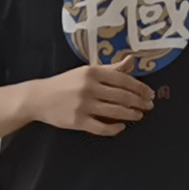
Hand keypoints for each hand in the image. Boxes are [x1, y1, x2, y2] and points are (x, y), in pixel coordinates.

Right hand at [30, 64, 156, 136]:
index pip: (123, 79)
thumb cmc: (64, 84)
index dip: (140, 88)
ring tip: (138, 115)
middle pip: (122, 96)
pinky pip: (102, 127)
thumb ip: (110, 68)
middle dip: (139, 102)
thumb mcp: (86, 71)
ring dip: (131, 115)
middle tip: (148, 106)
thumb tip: (131, 60)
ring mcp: (83, 105)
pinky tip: (121, 126)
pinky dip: (115, 128)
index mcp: (92, 72)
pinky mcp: (78, 121)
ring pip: (115, 112)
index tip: (149, 93)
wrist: (39, 98)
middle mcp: (88, 87)